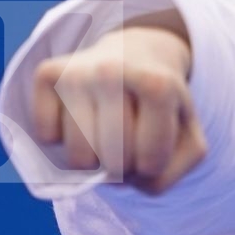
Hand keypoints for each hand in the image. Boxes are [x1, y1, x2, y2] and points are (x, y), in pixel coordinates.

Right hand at [30, 22, 207, 194]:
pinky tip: (79, 116)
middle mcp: (113, 71)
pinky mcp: (47, 73)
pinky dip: (60, 140)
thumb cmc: (161, 108)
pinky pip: (47, 136)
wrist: (134, 56)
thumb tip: (107, 177)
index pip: (149, 162)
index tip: (153, 142)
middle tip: (127, 139)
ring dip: (92, 160)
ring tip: (103, 132)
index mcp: (158, 84)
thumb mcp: (187, 140)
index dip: (152, 167)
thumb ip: (167, 175)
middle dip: (122, 166)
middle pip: (113, 162)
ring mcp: (77, 71)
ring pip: (78, 158)